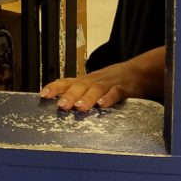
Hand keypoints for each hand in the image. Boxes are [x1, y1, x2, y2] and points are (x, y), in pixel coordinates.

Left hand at [40, 48, 165, 110]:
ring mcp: (108, 83)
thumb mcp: (92, 86)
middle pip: (80, 86)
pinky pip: (115, 92)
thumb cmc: (110, 82)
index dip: (55, 87)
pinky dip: (109, 98)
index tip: (43, 95)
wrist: (137, 73)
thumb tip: (58, 106)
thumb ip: (78, 95)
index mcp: (85, 81)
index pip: (66, 82)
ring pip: (96, 89)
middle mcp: (94, 81)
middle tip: (61, 106)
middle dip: (70, 95)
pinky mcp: (123, 88)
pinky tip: (103, 105)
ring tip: (80, 107)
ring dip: (87, 98)